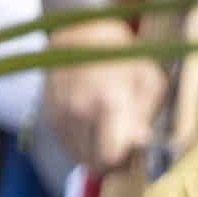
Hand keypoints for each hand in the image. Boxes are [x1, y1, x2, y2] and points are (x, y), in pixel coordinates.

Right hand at [30, 49, 162, 175]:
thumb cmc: (123, 57)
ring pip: (75, 154)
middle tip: (121, 152)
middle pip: (91, 161)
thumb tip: (140, 141)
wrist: (81, 32)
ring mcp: (59, 110)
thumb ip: (146, 115)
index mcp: (108, 102)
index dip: (122, 164)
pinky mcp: (47, 110)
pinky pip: (63, 142)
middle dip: (109, 163)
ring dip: (92, 154)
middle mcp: (78, 109)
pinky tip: (91, 130)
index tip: (132, 158)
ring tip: (106, 139)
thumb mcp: (149, 81)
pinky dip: (77, 143)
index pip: (109, 156)